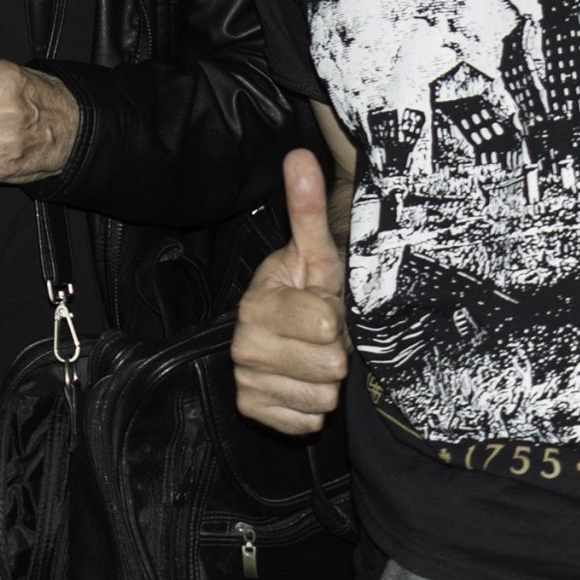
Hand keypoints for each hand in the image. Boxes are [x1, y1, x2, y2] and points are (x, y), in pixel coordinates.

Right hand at [231, 149, 351, 435]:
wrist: (292, 331)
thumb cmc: (310, 287)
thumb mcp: (316, 251)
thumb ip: (306, 208)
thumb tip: (298, 154)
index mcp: (257, 303)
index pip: (324, 325)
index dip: (336, 316)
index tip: (326, 304)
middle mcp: (243, 344)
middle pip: (327, 367)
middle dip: (336, 353)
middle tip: (325, 336)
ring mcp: (245, 380)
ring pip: (319, 400)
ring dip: (327, 383)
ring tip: (315, 358)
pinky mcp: (253, 412)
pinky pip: (305, 425)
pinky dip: (312, 410)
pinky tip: (304, 384)